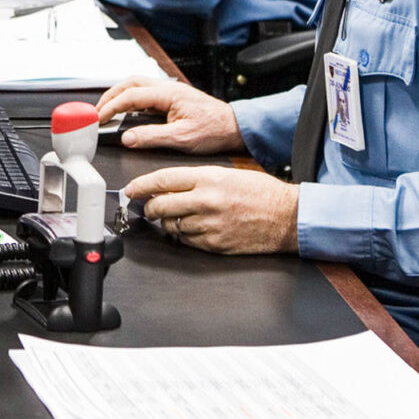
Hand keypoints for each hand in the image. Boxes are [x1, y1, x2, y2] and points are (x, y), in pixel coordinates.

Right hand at [97, 78, 243, 152]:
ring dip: (119, 95)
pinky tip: (126, 110)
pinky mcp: (172, 98)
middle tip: (97, 111)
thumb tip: (127, 138)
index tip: (98, 118)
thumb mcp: (181, 138)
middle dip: (110, 96)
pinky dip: (130, 99)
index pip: (131, 95)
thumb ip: (152, 137)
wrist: (235, 127)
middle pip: (130, 83)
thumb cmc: (215, 130)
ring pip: (136, 85)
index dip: (111, 107)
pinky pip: (145, 93)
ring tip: (107, 110)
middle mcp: (168, 88)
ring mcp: (170, 91)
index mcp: (168, 94)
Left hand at [122, 165, 299, 254]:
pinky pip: (186, 241)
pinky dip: (184, 236)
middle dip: (150, 208)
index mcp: (208, 179)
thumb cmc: (260, 193)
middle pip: (161, 205)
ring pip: (171, 225)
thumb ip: (196, 180)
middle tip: (149, 207)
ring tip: (177, 217)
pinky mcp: (215, 243)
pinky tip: (192, 229)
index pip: (163, 180)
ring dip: (168, 222)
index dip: (142, 186)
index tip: (132, 190)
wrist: (287, 216)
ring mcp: (210, 224)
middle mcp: (206, 201)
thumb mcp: (227, 174)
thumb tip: (167, 186)